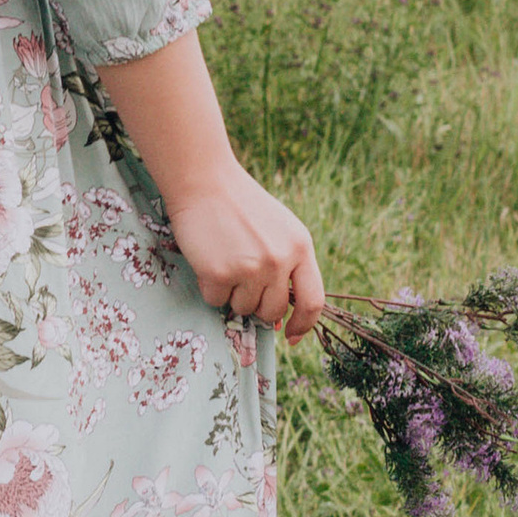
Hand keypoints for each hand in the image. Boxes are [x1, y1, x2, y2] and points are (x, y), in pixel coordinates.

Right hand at [164, 158, 325, 341]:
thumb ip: (287, 267)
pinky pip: (216, 300)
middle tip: (241, 279)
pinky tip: (208, 258)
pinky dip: (209, 287)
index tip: (290, 335)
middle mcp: (280, 260)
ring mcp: (251, 268)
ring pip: (243, 308)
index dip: (303, 324)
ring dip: (231, 293)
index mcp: (300, 247)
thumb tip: (279, 320)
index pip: (313, 301)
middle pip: (273, 311)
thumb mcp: (279, 230)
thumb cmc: (241, 206)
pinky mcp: (221, 273)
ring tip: (224, 259)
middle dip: (257, 305)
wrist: (204, 180)